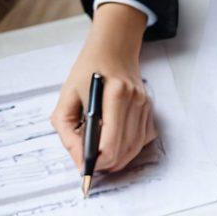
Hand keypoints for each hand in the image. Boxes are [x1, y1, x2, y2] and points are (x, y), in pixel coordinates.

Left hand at [51, 2, 156, 173]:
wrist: (113, 48)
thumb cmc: (88, 71)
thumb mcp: (67, 97)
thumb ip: (68, 132)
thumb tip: (79, 161)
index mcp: (114, 94)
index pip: (109, 144)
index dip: (97, 162)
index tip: (86, 167)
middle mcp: (134, 101)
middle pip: (123, 152)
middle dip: (106, 164)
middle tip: (91, 164)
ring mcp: (145, 107)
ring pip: (133, 151)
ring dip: (117, 160)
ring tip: (101, 157)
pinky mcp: (150, 112)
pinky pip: (140, 142)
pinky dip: (127, 150)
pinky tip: (115, 143)